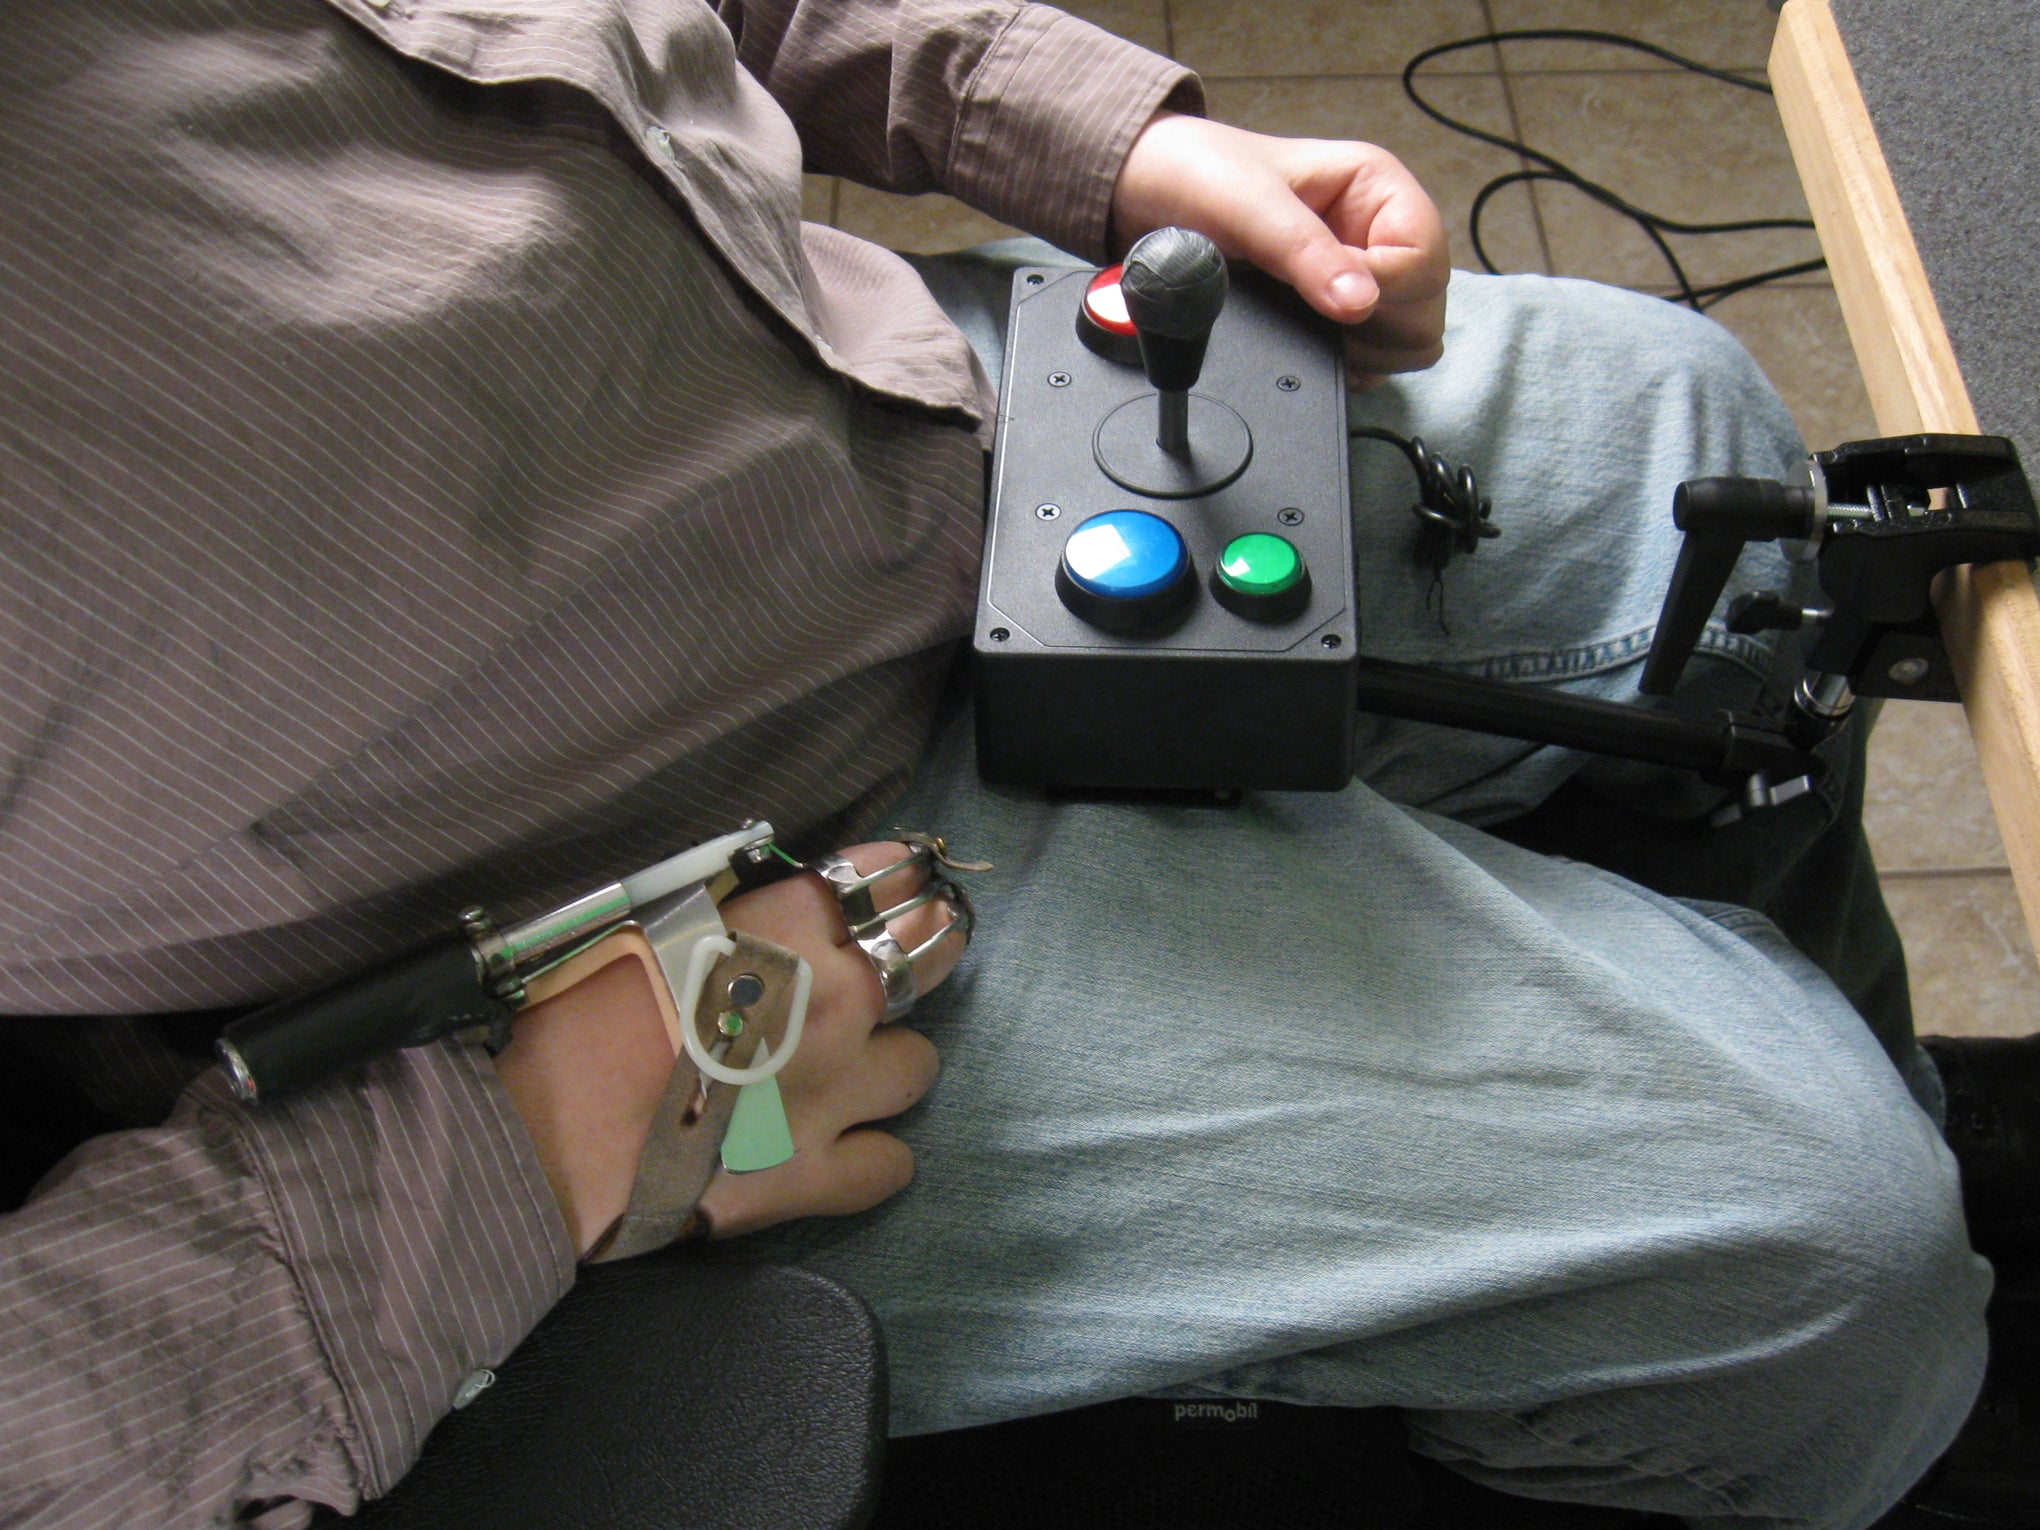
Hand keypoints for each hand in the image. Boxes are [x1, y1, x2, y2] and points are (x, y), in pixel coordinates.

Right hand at [495, 843, 954, 1254]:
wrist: (537, 1133)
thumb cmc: (572, 1014)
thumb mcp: (649, 926)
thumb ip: (733, 919)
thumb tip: (769, 914)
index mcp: (790, 924)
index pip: (888, 875)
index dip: (896, 879)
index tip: (895, 886)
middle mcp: (835, 997)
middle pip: (930, 952)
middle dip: (919, 950)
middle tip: (895, 962)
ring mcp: (837, 1090)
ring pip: (919, 1067)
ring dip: (884, 1068)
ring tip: (838, 1078)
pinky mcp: (818, 1174)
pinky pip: (892, 1164)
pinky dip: (869, 1160)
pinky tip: (834, 1153)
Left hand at [1109, 112, 1449, 386]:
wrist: (1150, 196)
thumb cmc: (1201, 176)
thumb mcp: (1250, 205)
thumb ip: (1304, 252)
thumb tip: (1359, 303)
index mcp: (1379, 192)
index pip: (1425, 259)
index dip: (1386, 287)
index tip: (1332, 294)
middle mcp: (1381, 237)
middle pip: (1426, 309)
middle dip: (1377, 325)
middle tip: (1315, 311)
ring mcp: (1362, 281)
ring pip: (1406, 343)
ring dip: (1362, 349)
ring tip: (1304, 323)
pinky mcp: (1337, 317)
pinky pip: (1371, 361)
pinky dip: (1345, 365)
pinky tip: (1304, 343)